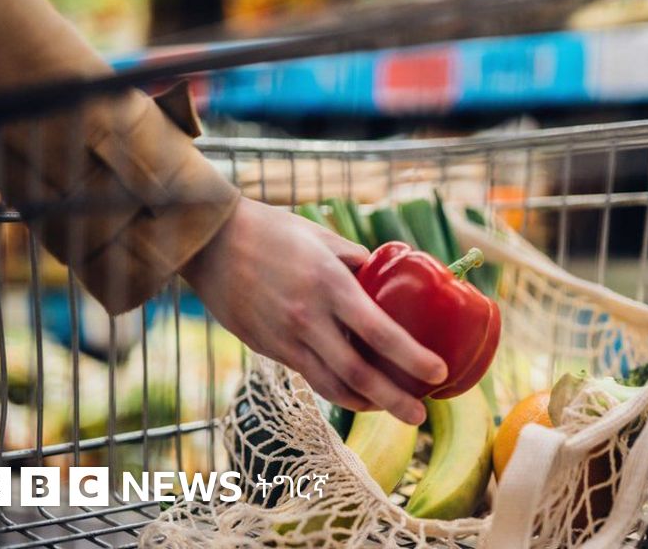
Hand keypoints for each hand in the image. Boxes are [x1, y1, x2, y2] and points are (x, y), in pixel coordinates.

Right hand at [180, 197, 446, 424]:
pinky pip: (309, 377)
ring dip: (366, 403)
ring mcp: (285, 338)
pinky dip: (337, 390)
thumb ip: (356, 261)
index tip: (438, 372)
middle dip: (394, 400)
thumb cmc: (272, 230)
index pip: (379, 332)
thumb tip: (386, 280)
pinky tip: (356, 394)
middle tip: (420, 417)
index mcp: (329, 285)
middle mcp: (308, 318)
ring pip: (332, 386)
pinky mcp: (268, 348)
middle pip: (358, 374)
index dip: (411, 357)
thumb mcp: (323, 237)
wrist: (210, 242)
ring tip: (392, 409)